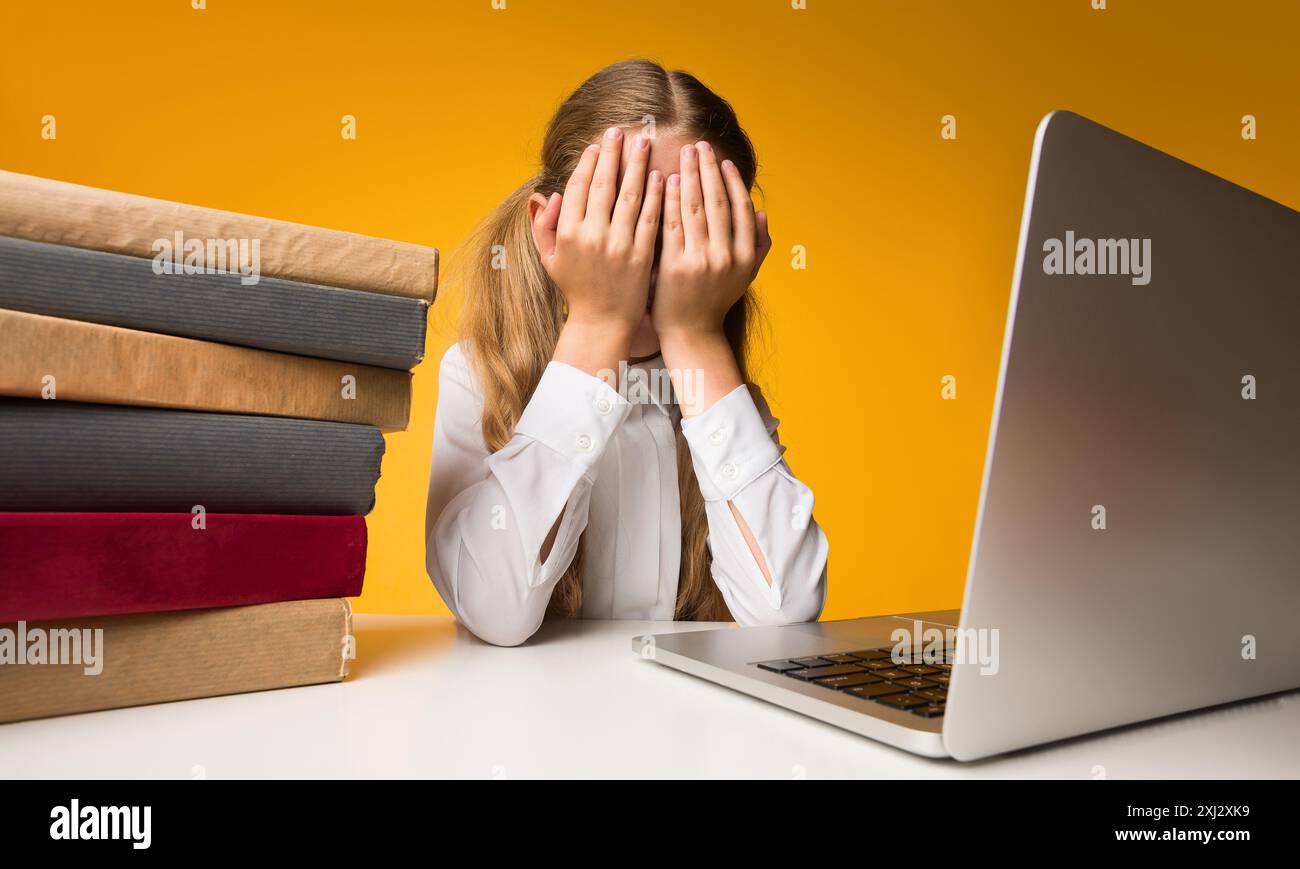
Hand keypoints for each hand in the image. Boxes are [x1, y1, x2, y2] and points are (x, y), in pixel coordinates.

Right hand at [532, 127, 663, 339]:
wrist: (603, 323)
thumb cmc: (577, 290)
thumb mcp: (551, 260)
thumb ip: (542, 227)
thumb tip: (545, 195)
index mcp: (568, 233)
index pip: (578, 187)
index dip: (588, 163)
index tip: (597, 146)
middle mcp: (592, 236)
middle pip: (603, 185)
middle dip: (612, 154)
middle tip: (620, 132)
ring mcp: (618, 245)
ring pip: (629, 196)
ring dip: (637, 166)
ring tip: (643, 144)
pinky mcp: (641, 255)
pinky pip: (650, 218)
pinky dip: (656, 195)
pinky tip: (661, 176)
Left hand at [652, 140, 771, 343]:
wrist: (691, 333)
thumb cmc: (715, 301)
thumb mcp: (744, 275)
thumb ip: (757, 244)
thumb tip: (761, 211)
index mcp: (745, 255)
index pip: (739, 208)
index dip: (732, 181)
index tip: (722, 160)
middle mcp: (726, 256)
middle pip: (717, 202)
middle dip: (708, 170)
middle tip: (699, 145)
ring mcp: (701, 261)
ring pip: (695, 209)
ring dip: (689, 177)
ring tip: (683, 155)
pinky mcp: (675, 266)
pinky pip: (673, 224)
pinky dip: (670, 200)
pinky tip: (664, 181)